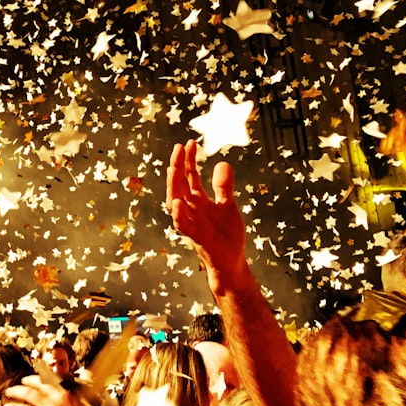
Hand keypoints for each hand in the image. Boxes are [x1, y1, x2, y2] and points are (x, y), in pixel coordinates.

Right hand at [166, 140, 247, 293]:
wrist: (231, 262)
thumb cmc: (226, 236)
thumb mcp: (227, 206)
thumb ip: (224, 187)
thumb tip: (222, 163)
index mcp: (198, 201)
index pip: (189, 177)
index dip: (188, 160)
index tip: (189, 143)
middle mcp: (191, 209)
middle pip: (179, 184)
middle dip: (178, 166)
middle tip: (179, 148)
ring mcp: (191, 222)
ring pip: (177, 201)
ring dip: (174, 185)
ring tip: (174, 168)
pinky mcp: (197, 237)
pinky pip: (184, 225)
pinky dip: (180, 215)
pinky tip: (178, 203)